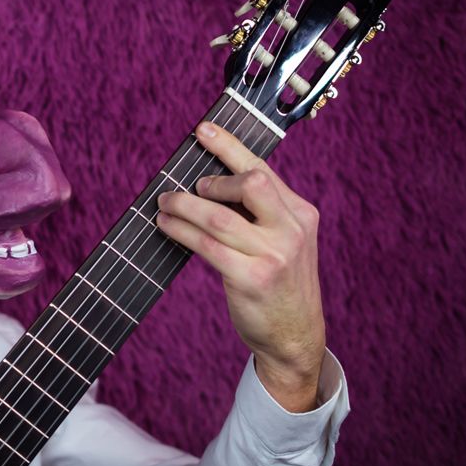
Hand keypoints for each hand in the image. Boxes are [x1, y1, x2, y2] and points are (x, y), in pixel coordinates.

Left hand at [155, 121, 324, 411]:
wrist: (294, 336)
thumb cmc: (278, 284)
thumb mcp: (282, 242)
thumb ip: (259, 213)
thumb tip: (208, 182)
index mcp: (300, 214)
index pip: (263, 170)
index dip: (230, 146)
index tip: (203, 129)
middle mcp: (292, 229)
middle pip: (251, 183)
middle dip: (213, 180)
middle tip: (189, 187)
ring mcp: (274, 255)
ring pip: (219, 216)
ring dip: (184, 206)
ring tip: (164, 204)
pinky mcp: (252, 278)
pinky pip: (207, 246)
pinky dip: (181, 231)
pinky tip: (167, 226)